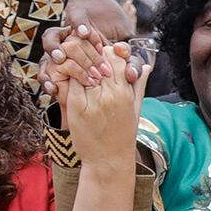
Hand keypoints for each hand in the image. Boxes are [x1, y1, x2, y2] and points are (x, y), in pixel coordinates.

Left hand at [50, 25, 147, 172]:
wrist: (108, 159)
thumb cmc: (123, 135)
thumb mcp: (136, 108)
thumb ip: (139, 84)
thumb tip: (146, 65)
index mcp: (126, 93)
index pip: (117, 59)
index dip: (109, 51)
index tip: (104, 51)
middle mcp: (110, 94)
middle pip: (99, 60)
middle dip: (90, 53)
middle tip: (84, 51)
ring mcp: (93, 100)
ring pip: (82, 67)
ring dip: (76, 61)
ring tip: (72, 60)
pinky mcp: (76, 106)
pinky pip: (70, 82)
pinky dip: (66, 75)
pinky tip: (65, 74)